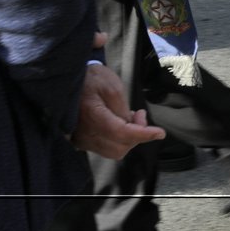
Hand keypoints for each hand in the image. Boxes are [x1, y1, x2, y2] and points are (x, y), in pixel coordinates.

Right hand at [68, 36, 164, 158]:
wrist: (69, 82)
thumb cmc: (92, 79)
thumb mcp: (111, 85)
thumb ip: (122, 108)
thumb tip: (130, 126)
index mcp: (91, 115)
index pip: (120, 133)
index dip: (142, 134)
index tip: (160, 133)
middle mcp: (84, 133)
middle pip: (120, 146)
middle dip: (137, 134)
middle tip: (140, 114)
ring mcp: (82, 140)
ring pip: (114, 151)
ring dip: (129, 138)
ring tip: (131, 117)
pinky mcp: (82, 142)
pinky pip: (106, 149)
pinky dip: (119, 140)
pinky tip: (120, 124)